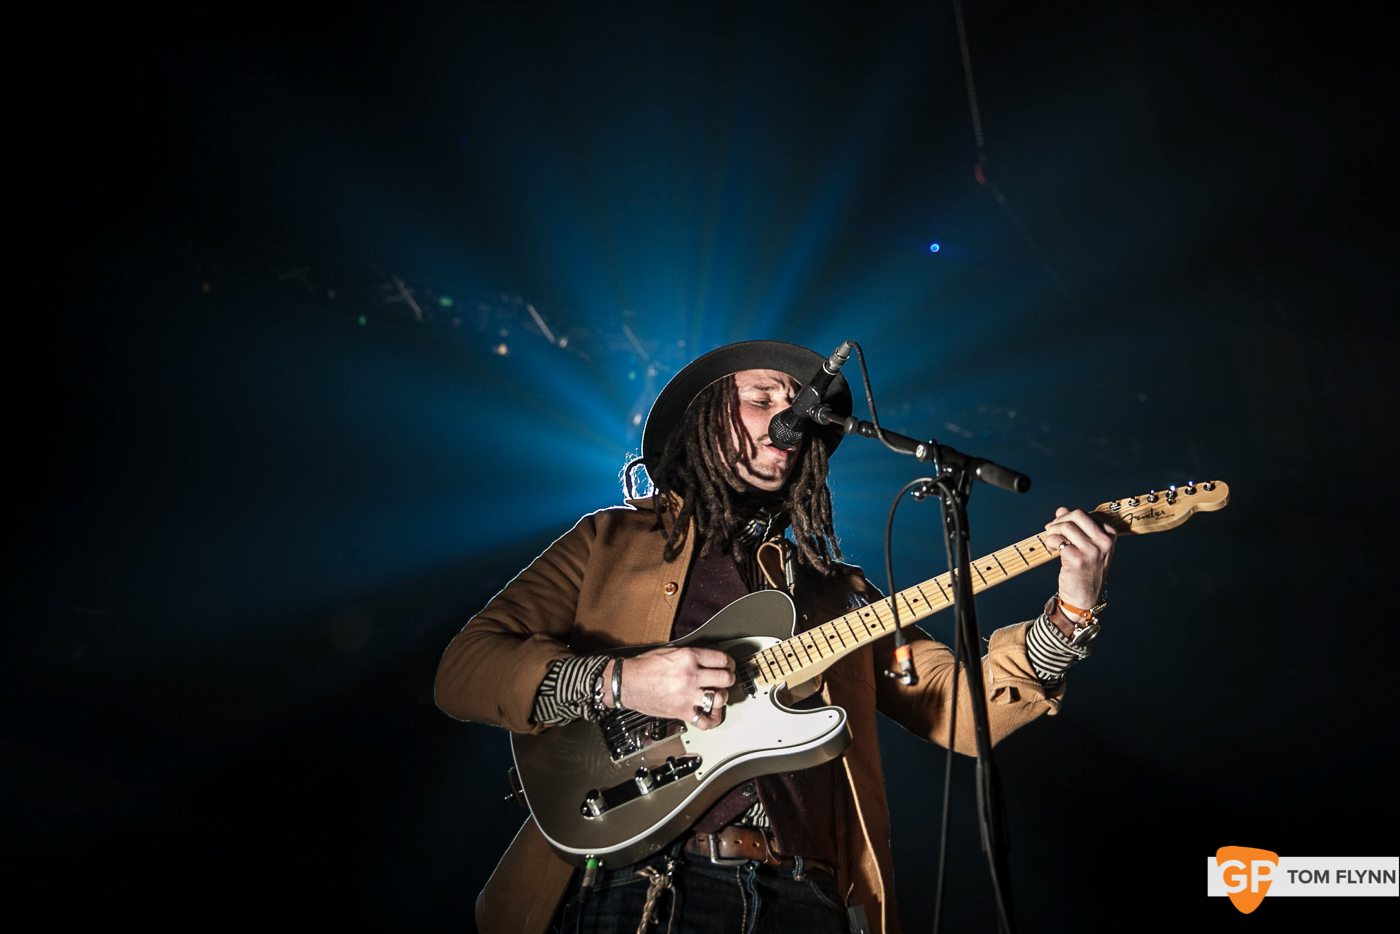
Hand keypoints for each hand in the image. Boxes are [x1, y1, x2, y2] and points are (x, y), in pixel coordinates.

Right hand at [605, 646, 735, 730]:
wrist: (626, 683)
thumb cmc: (643, 667)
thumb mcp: (669, 651)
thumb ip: (690, 655)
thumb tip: (706, 659)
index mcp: (688, 657)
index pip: (721, 659)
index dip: (729, 663)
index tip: (729, 666)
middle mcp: (691, 676)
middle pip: (725, 678)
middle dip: (728, 678)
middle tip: (726, 679)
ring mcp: (687, 695)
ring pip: (720, 698)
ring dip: (722, 697)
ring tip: (718, 695)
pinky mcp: (682, 711)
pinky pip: (705, 721)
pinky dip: (712, 719)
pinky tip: (712, 713)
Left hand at [1044, 507, 1116, 612]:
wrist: (1084, 598)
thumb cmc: (1085, 571)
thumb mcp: (1087, 547)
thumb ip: (1076, 527)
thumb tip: (1061, 510)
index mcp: (1109, 536)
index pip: (1086, 514)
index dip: (1068, 517)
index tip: (1060, 525)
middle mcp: (1104, 542)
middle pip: (1077, 515)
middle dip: (1059, 520)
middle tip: (1051, 529)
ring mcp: (1092, 551)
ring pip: (1066, 526)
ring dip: (1052, 532)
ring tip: (1051, 541)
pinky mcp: (1077, 559)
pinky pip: (1058, 540)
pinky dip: (1050, 542)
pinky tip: (1051, 550)